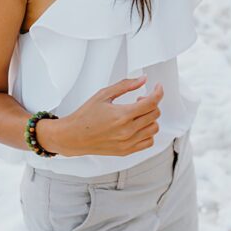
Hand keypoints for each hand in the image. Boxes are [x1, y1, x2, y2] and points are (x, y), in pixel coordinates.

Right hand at [42, 76, 162, 156]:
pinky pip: (148, 142)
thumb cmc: (85, 116)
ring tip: (137, 114)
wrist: (72, 137)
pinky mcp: (126, 151)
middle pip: (155, 114)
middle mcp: (127, 130)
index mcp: (122, 115)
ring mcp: (128, 143)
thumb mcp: (104, 94)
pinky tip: (137, 126)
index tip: (158, 87)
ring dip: (150, 118)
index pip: (152, 102)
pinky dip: (147, 132)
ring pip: (154, 128)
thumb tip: (143, 79)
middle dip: (151, 103)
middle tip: (139, 100)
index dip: (158, 92)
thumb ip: (125, 85)